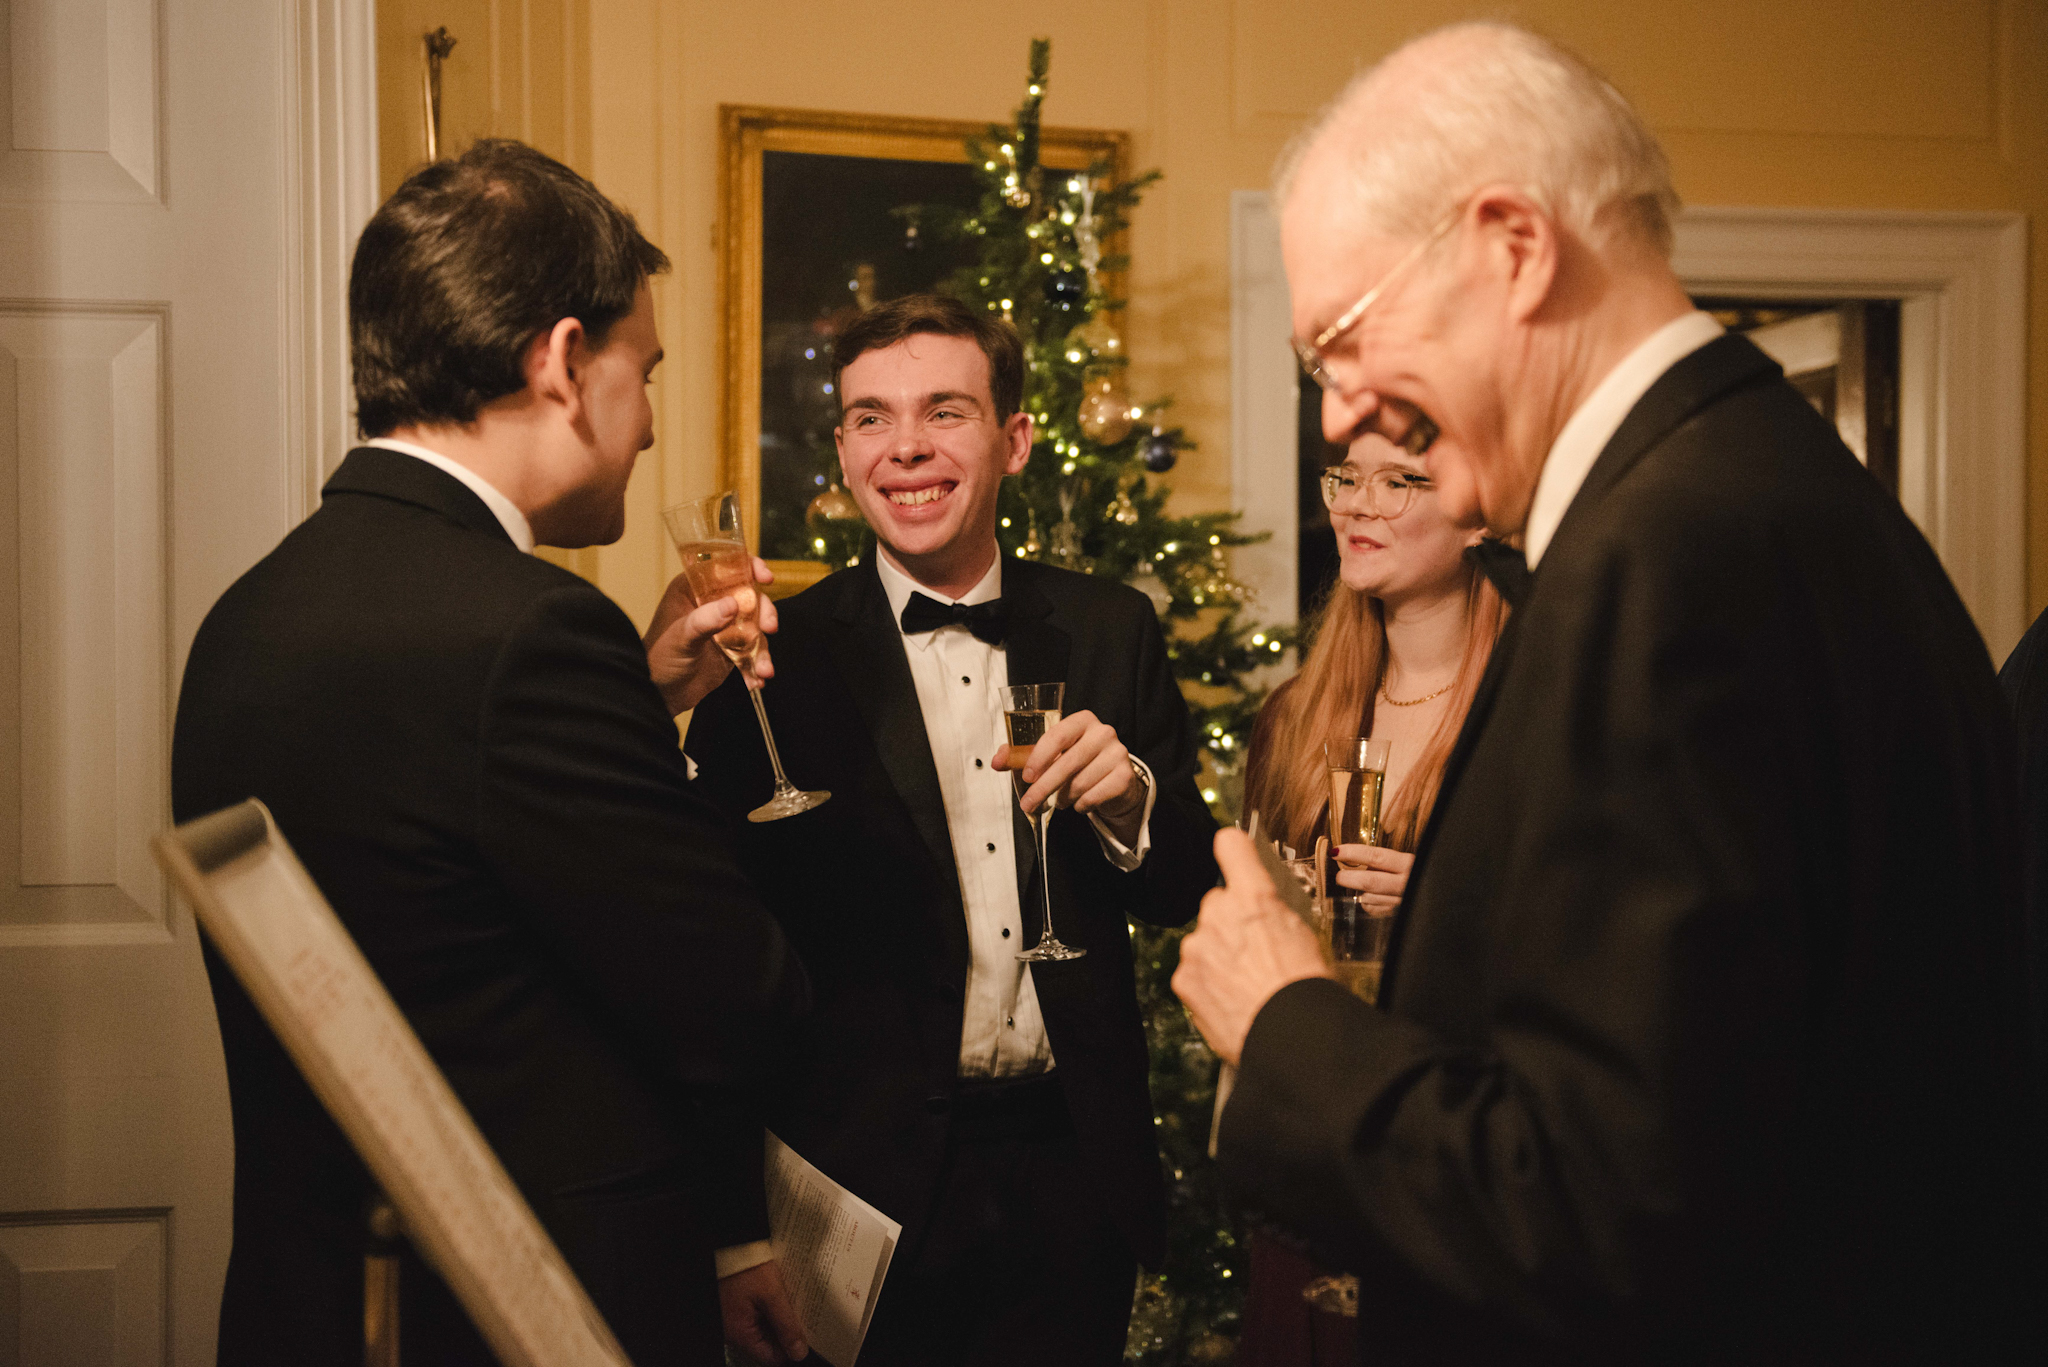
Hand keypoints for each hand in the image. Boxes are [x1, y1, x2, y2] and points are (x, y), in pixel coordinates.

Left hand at [643, 557, 778, 714]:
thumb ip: (704, 620)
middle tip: (768, 627)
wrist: (658, 696)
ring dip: (763, 648)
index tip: (765, 577)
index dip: (748, 567)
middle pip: (749, 597)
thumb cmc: (657, 660)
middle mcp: (711, 605)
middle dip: (764, 612)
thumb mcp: (680, 637)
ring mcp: (723, 628)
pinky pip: (753, 653)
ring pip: (755, 627)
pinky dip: (757, 665)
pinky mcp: (731, 651)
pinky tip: (756, 680)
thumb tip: (733, 603)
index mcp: (693, 590)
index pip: (724, 568)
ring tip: (763, 669)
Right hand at [719, 1258, 808, 1364]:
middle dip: (785, 1331)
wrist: (732, 1243)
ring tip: (791, 1304)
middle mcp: (733, 1330)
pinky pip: (755, 1315)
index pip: (770, 1357)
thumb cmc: (746, 1266)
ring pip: (762, 1328)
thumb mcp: (772, 1296)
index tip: (805, 1338)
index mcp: (739, 1333)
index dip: (789, 1349)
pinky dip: (768, 1308)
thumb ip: (786, 1326)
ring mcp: (733, 1317)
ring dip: (777, 1319)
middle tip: (801, 1318)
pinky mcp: (735, 1305)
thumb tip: (798, 1352)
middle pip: (766, 1343)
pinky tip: (778, 1296)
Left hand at [991, 709, 1144, 832]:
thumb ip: (1021, 756)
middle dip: (1044, 787)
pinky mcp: (1125, 776)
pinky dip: (1081, 804)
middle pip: (1068, 762)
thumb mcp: (1049, 755)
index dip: (1040, 757)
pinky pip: (1093, 796)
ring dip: (1064, 797)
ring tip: (1062, 798)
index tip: (1027, 776)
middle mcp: (1103, 732)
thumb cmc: (1077, 763)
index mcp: (1083, 720)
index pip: (1058, 735)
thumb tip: (996, 761)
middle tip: (1028, 803)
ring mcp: (1118, 753)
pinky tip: (1080, 801)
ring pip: (1079, 783)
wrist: (1113, 780)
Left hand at [1172, 828, 1335, 1066]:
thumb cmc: (1307, 988)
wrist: (1291, 1037)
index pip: (1231, 845)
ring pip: (1204, 941)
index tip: (1231, 851)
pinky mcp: (1183, 978)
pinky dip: (1208, 984)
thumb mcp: (1304, 936)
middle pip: (1217, 905)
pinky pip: (1193, 972)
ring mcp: (1196, 947)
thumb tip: (1264, 915)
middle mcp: (1218, 913)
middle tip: (1257, 954)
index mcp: (1254, 896)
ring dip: (1219, 956)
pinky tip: (1233, 1001)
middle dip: (1231, 923)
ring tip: (1248, 985)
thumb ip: (1272, 915)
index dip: (1232, 848)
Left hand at [1333, 843, 1412, 914]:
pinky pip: (1375, 910)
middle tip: (1338, 875)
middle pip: (1371, 881)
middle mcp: (1407, 883)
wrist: (1440, 889)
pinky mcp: (1399, 915)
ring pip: (1371, 898)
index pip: (1376, 857)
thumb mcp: (1408, 861)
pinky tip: (1369, 898)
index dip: (1353, 853)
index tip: (1336, 851)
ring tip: (1353, 884)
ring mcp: (1403, 902)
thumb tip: (1357, 858)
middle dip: (1349, 878)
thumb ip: (1386, 860)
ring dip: (1359, 892)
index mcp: (1409, 864)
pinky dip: (1368, 904)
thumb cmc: (1420, 871)